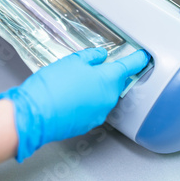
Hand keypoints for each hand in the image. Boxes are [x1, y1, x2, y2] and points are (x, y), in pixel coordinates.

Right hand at [0, 48, 149, 161]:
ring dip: (94, 89)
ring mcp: (99, 113)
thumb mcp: (72, 61)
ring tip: (73, 82)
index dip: (138, 60)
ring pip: (102, 96)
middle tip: (91, 67)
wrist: (36, 114)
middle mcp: (108, 98)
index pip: (130, 67)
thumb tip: (101, 56)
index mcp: (108, 80)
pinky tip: (70, 96)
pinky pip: (92, 108)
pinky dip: (85, 101)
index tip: (143, 56)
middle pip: (115, 83)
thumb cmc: (53, 86)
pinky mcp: (87, 124)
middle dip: (107, 74)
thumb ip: (91, 57)